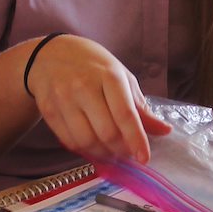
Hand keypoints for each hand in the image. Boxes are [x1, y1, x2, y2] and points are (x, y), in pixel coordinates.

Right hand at [24, 35, 170, 164]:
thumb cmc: (92, 65)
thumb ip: (140, 107)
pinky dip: (84, 150)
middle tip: (127, 153)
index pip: (125, 114)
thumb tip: (164, 131)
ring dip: (103, 154)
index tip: (144, 157)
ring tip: (111, 152)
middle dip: (121, 150)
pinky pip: (69, 141)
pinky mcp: (49, 110)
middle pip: (107, 132)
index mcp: (108, 75)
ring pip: (86, 141)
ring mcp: (63, 99)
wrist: (49, 54)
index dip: (136, 140)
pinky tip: (92, 146)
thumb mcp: (121, 77)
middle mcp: (84, 87)